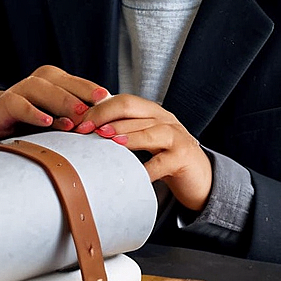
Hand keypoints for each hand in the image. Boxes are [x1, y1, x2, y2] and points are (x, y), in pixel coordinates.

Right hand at [0, 65, 109, 146]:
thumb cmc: (31, 122)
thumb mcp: (57, 119)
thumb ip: (75, 119)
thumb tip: (106, 125)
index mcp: (54, 81)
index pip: (77, 82)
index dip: (92, 91)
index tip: (110, 100)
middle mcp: (38, 81)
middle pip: (62, 82)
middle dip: (81, 94)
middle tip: (98, 107)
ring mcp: (19, 90)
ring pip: (42, 88)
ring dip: (61, 101)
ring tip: (76, 118)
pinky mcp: (4, 104)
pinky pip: (19, 104)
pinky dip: (33, 112)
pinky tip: (47, 121)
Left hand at [87, 95, 211, 211]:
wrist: (200, 179)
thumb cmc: (165, 159)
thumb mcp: (144, 141)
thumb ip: (123, 133)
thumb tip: (87, 131)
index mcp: (152, 112)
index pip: (123, 101)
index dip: (100, 109)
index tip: (79, 122)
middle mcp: (165, 119)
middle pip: (133, 109)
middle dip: (106, 116)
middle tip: (87, 130)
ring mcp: (177, 137)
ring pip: (150, 130)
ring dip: (127, 135)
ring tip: (109, 141)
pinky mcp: (184, 158)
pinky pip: (163, 162)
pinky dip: (147, 168)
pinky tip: (133, 174)